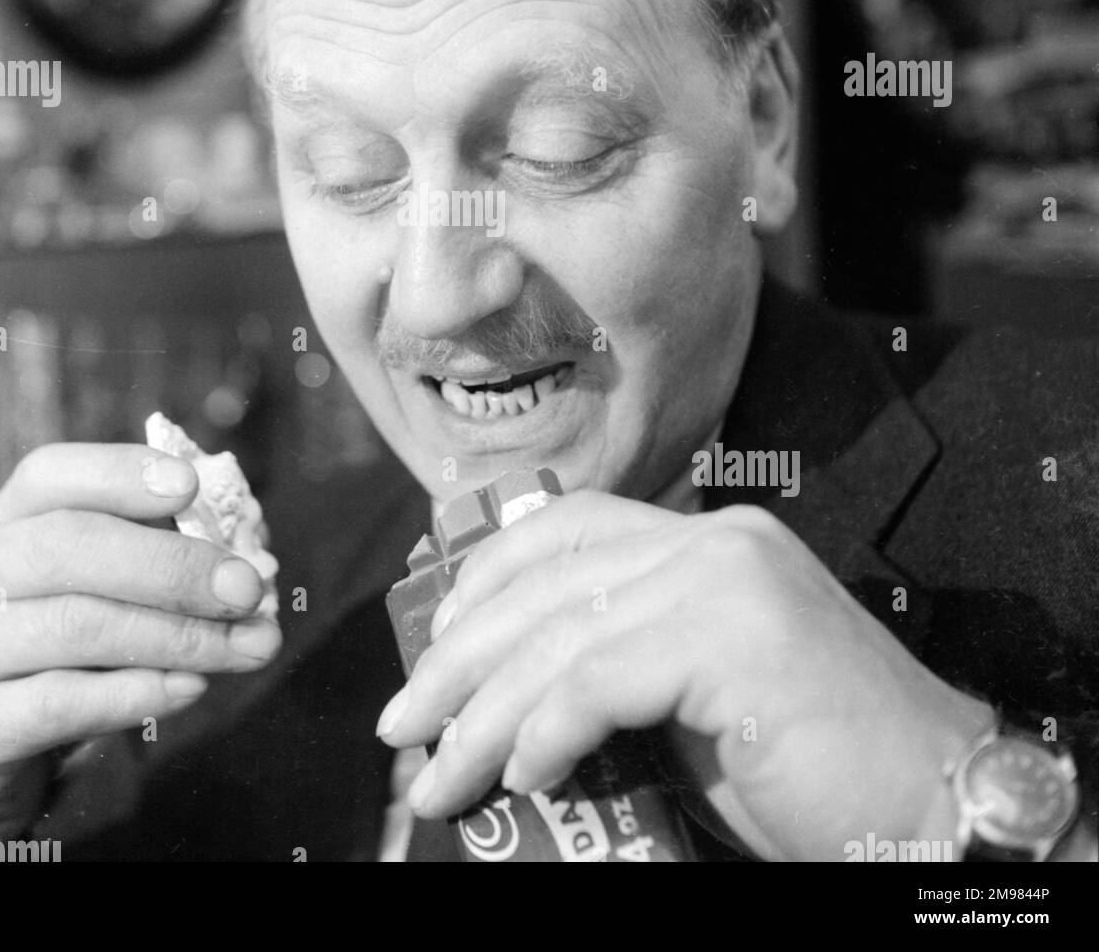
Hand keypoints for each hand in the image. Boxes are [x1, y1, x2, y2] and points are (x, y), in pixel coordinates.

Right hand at [0, 443, 279, 858]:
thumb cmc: (47, 661)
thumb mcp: (91, 597)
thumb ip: (154, 565)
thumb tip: (248, 553)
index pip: (50, 474)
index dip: (122, 474)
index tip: (193, 486)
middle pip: (69, 546)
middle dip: (172, 565)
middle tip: (247, 588)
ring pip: (75, 626)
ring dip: (178, 635)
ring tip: (248, 646)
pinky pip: (58, 703)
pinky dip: (137, 693)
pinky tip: (191, 688)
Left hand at [377, 493, 992, 860]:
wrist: (933, 810)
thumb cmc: (810, 772)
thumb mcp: (691, 706)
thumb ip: (615, 676)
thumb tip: (503, 709)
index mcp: (706, 541)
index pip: (568, 527)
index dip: (487, 579)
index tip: (434, 646)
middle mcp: (713, 541)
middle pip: (546, 580)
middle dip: (457, 657)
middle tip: (402, 724)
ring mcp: (726, 578)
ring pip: (560, 633)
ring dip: (482, 714)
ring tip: (438, 777)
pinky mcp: (734, 634)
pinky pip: (599, 678)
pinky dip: (544, 731)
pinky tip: (522, 777)